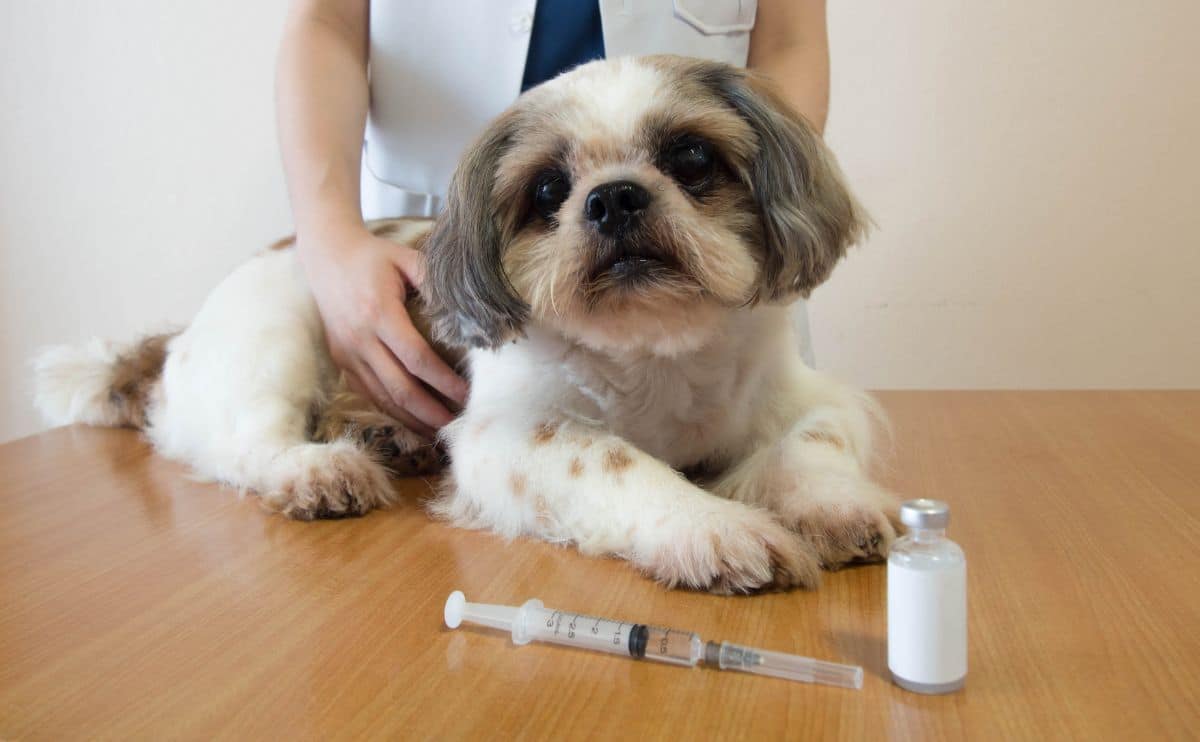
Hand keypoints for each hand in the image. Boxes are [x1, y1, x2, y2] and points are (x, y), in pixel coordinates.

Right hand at [298, 226, 467, 436]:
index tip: (468, 395)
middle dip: (432, 412)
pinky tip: (416, 421)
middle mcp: (359, 339)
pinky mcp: (342, 362)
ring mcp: (347, 354)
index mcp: (378, 313)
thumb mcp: (407, 259)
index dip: (444, 381)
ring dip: (414, 420)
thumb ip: (435, 283)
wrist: (326, 256)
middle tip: (460, 426)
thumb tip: (467, 312)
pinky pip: (369, 394)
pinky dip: (394, 411)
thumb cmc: (374, 257)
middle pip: (400, 389)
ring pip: (383, 398)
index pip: (417, 359)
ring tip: (442, 431)